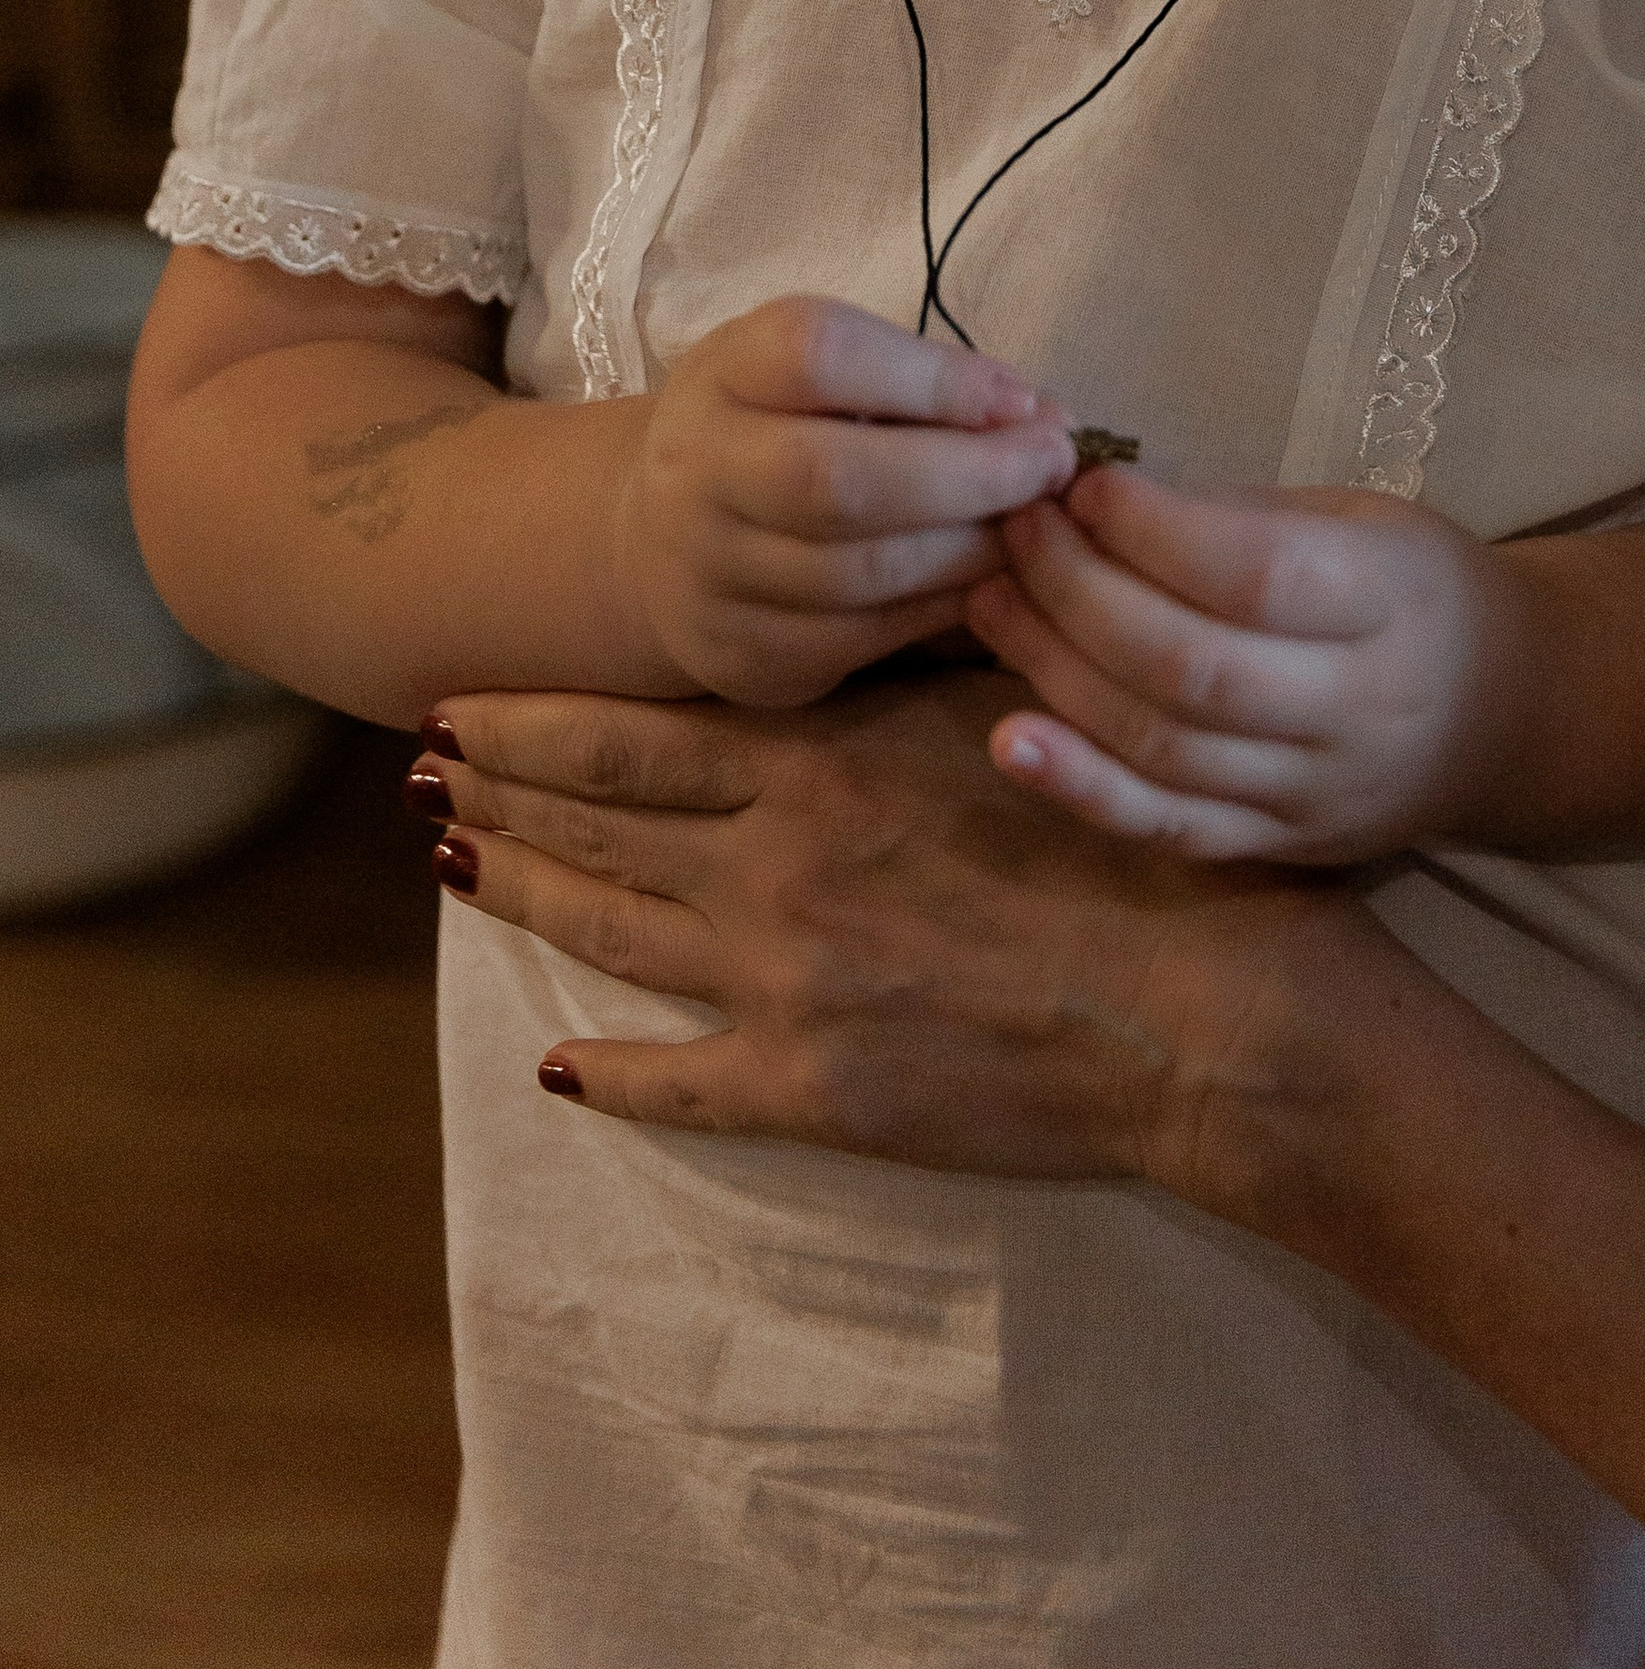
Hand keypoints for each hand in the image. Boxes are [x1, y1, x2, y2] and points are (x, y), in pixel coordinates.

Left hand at [419, 672, 1362, 1198]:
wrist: (1200, 1014)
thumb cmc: (1131, 843)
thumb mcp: (1016, 707)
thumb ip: (920, 656)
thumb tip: (873, 578)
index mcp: (822, 765)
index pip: (637, 734)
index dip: (536, 718)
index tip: (457, 698)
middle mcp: (774, 866)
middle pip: (602, 820)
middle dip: (503, 787)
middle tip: (419, 770)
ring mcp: (782, 984)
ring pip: (617, 930)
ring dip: (530, 892)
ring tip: (453, 864)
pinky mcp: (815, 1090)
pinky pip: (680, 1080)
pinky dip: (608, 1070)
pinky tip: (551, 1062)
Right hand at [606, 299, 1079, 706]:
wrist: (659, 544)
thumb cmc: (777, 432)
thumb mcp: (827, 377)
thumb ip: (925, 383)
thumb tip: (1046, 419)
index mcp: (725, 373)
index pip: (819, 357)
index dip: (934, 379)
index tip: (1022, 401)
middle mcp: (700, 470)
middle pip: (837, 480)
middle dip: (970, 474)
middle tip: (1054, 467)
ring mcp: (711, 572)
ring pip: (858, 573)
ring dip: (972, 550)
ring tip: (1039, 528)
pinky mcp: (745, 655)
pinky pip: (863, 637)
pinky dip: (943, 607)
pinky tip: (991, 581)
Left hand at [963, 471, 1535, 860]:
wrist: (1505, 716)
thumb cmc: (1412, 590)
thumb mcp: (1359, 518)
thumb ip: (1237, 516)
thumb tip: (1095, 499)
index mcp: (1387, 601)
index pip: (1255, 577)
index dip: (1152, 532)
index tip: (1081, 485)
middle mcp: (1355, 709)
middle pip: (1191, 668)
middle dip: (1078, 593)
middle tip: (1015, 531)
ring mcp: (1314, 793)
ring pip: (1165, 749)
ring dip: (1057, 673)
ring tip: (989, 601)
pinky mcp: (1277, 850)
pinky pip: (1169, 829)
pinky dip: (1081, 790)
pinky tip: (1010, 741)